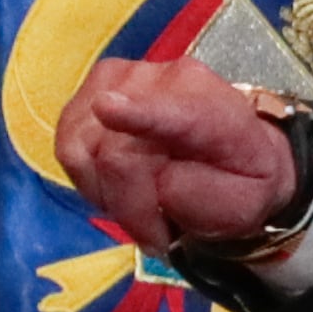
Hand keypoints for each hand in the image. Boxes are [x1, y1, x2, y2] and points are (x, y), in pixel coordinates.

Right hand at [55, 57, 295, 256]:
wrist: (236, 154)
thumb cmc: (240, 182)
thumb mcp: (243, 204)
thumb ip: (202, 194)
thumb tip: (158, 182)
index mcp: (211, 108)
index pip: (169, 112)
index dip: (136, 112)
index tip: (107, 110)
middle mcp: (165, 81)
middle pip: (114, 153)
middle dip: (130, 208)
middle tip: (158, 232)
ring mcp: (124, 79)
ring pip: (82, 150)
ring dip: (107, 193)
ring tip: (143, 203)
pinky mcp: (94, 87)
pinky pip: (68, 145)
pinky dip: (89, 177)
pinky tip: (120, 184)